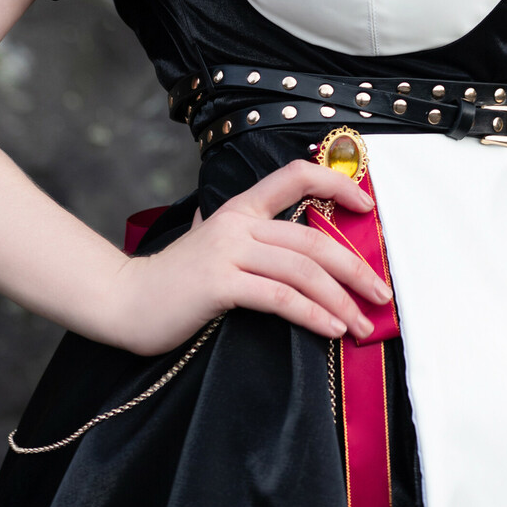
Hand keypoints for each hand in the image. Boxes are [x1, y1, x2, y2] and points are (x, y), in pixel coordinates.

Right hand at [112, 158, 390, 356]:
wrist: (125, 302)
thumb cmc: (173, 281)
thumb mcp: (212, 244)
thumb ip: (244, 236)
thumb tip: (284, 242)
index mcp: (240, 209)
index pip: (295, 176)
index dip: (337, 183)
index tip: (368, 205)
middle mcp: (238, 223)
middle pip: (313, 238)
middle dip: (356, 268)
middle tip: (382, 294)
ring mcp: (228, 251)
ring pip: (303, 269)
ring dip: (341, 300)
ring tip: (362, 325)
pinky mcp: (220, 283)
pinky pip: (280, 297)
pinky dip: (312, 314)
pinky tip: (331, 329)